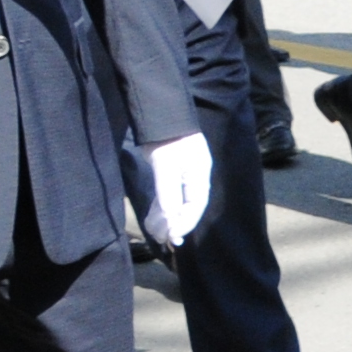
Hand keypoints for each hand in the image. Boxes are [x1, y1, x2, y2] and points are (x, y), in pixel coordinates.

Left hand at [147, 132, 211, 248]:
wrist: (159, 113)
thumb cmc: (166, 137)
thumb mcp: (166, 164)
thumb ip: (168, 191)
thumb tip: (170, 218)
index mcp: (198, 174)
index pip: (195, 205)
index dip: (185, 223)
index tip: (172, 236)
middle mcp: (193, 177)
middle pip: (186, 206)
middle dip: (174, 224)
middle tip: (161, 239)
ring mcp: (182, 174)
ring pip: (176, 202)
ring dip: (165, 218)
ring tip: (154, 232)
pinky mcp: (170, 171)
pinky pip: (168, 195)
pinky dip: (160, 207)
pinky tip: (152, 218)